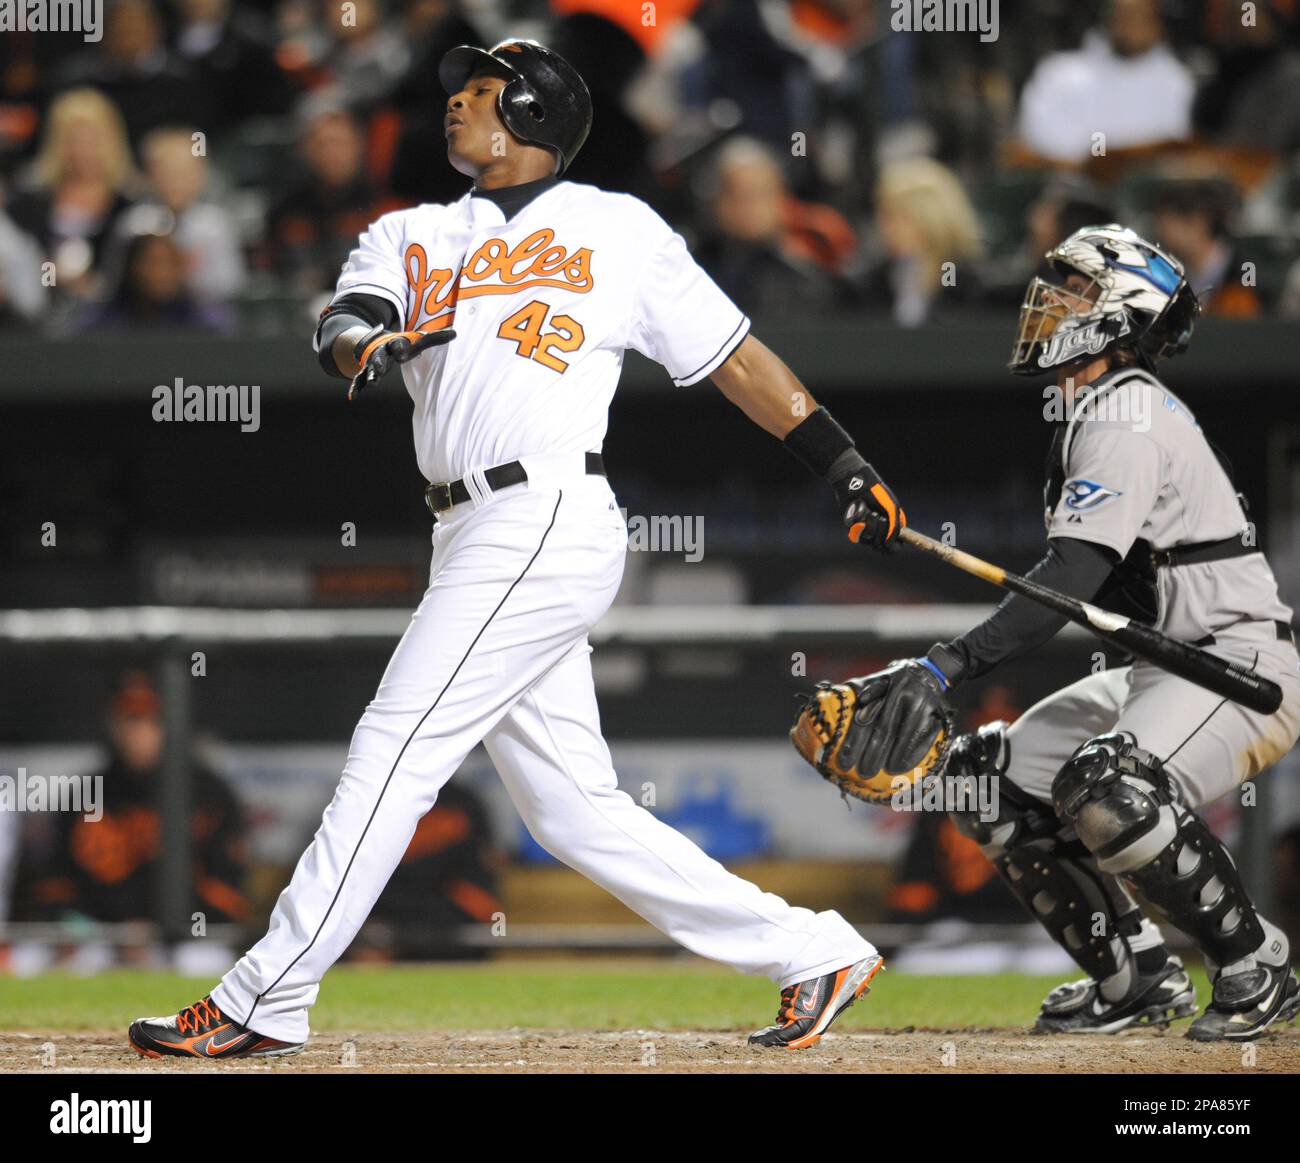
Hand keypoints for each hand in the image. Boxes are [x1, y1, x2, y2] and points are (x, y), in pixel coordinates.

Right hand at [348, 327, 455, 399]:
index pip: (397, 345)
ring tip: (372, 383)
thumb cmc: (402, 345)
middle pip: (380, 357)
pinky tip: (353, 396)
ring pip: (369, 369)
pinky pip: (359, 380)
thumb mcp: (416, 341)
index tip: (403, 352)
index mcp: (395, 344)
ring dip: (371, 376)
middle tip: (381, 369)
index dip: (399, 348)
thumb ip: (434, 339)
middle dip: (380, 362)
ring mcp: (372, 363)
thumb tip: (456, 333)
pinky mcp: (365, 372)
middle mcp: (381, 353)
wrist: (377, 342)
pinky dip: (356, 387)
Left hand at [789, 655, 953, 803]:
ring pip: (906, 734)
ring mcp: (922, 703)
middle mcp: (902, 693)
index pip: (864, 717)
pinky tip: (904, 767)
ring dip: (894, 756)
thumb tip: (821, 707)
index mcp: (881, 686)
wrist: (927, 673)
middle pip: (884, 729)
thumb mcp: (870, 682)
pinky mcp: (937, 713)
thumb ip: (852, 696)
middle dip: (872, 754)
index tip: (843, 762)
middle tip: (861, 773)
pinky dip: (914, 753)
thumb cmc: (890, 683)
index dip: (853, 742)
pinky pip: (925, 737)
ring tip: (884, 774)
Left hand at [831, 463, 904, 550]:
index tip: (891, 543)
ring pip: (869, 542)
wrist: (856, 485)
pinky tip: (861, 516)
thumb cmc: (877, 494)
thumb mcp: (892, 508)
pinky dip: (860, 527)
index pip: (895, 546)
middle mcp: (879, 531)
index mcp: (892, 527)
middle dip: (881, 532)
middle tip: (881, 517)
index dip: (893, 547)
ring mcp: (866, 531)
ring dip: (871, 526)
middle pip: (882, 547)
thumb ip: (895, 528)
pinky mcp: (854, 529)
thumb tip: (888, 545)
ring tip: (871, 512)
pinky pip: (857, 536)